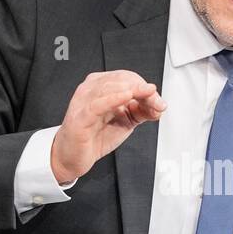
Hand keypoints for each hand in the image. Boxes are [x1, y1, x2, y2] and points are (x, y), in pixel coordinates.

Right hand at [50, 70, 165, 183]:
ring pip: (111, 87)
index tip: (159, 103)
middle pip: (122, 80)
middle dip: (144, 91)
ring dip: (136, 93)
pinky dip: (114, 98)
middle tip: (158, 105)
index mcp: (101, 86)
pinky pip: (98, 103)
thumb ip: (141, 111)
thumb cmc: (95, 136)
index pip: (127, 77)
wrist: (73, 156)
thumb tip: (159, 105)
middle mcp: (92, 89)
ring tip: (150, 102)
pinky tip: (127, 96)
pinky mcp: (81, 116)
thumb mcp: (125, 121)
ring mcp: (84, 101)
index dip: (146, 88)